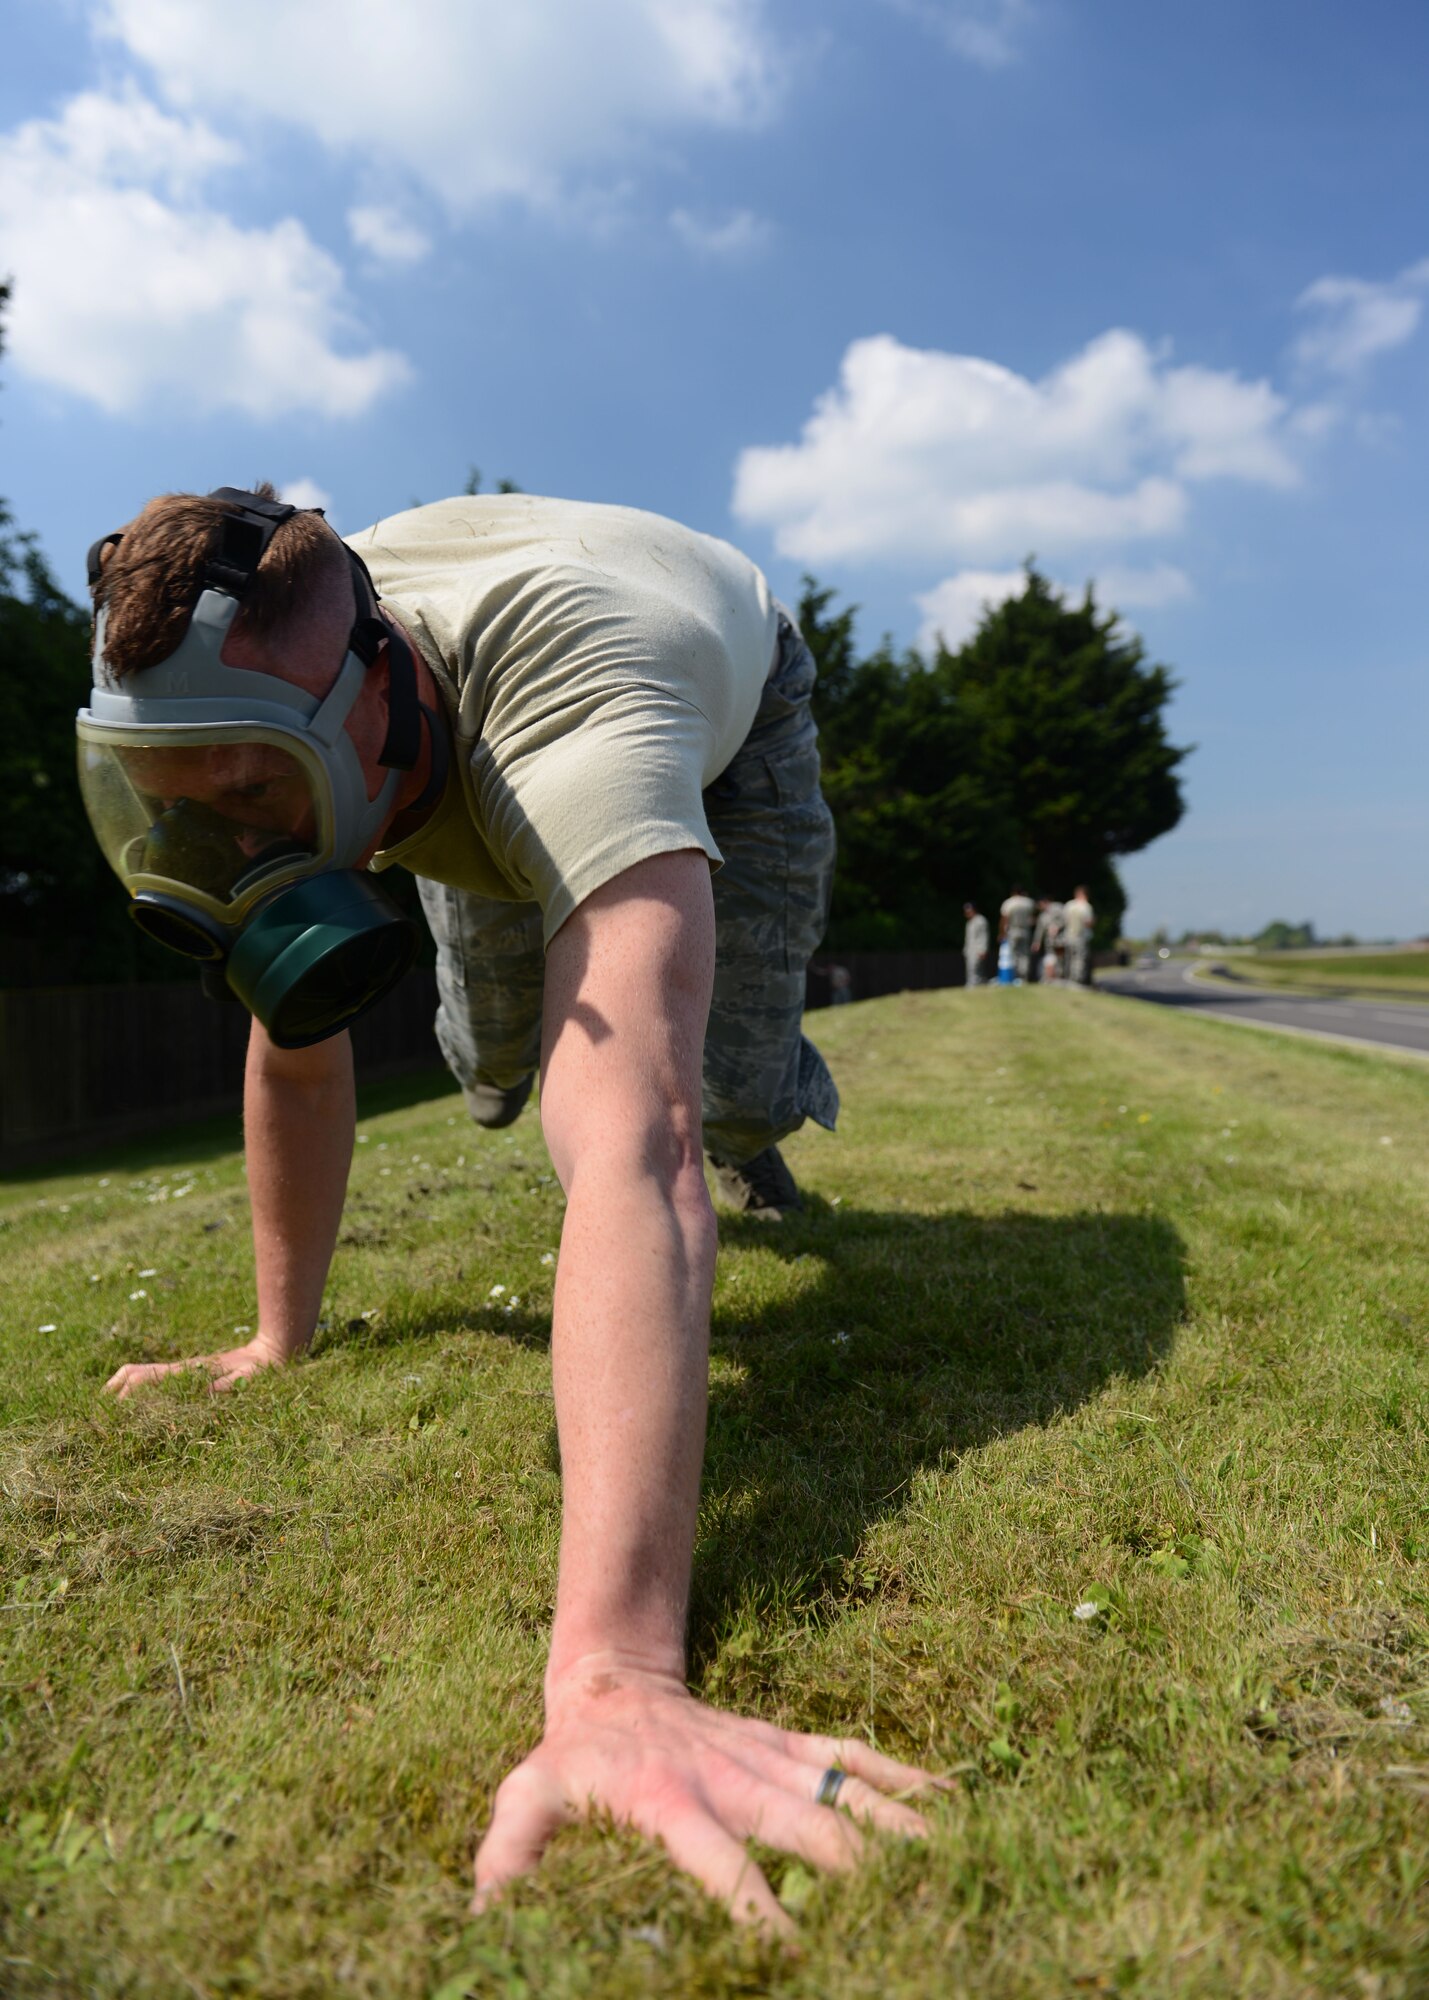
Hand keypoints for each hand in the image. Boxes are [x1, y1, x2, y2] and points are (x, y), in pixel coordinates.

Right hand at [103, 1328, 294, 1398]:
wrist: (270, 1354)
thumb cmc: (260, 1371)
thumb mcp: (246, 1380)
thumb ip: (228, 1386)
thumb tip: (204, 1394)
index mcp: (186, 1372)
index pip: (144, 1379)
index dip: (126, 1395)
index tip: (113, 1416)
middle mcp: (177, 1370)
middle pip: (133, 1374)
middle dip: (114, 1392)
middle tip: (99, 1418)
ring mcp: (180, 1372)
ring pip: (139, 1375)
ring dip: (120, 1391)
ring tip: (107, 1415)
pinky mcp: (186, 1376)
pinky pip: (153, 1381)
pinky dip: (135, 1390)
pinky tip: (132, 1409)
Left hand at [473, 1660, 942, 1931]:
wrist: (609, 1683)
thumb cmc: (568, 1762)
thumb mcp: (527, 1800)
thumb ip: (511, 1853)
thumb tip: (482, 1916)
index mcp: (674, 1804)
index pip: (722, 1867)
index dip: (757, 1914)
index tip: (797, 1960)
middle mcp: (732, 1779)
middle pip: (804, 1829)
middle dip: (855, 1875)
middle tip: (905, 1922)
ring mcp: (767, 1757)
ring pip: (842, 1790)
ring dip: (897, 1825)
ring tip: (953, 1861)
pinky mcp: (786, 1743)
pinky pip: (850, 1757)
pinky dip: (903, 1776)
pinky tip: (954, 1800)